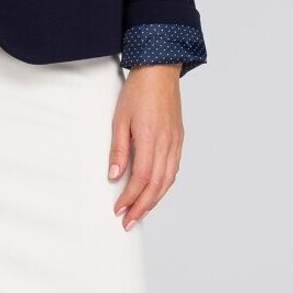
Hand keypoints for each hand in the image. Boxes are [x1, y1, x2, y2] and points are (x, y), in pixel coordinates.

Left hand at [108, 64, 183, 230]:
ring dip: (153, 200)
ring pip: (167, 181)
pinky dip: (163, 185)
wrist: (159, 71)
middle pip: (156, 185)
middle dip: (141, 207)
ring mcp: (175, 142)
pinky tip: (155, 191)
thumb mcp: (120, 118)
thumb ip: (118, 149)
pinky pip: (173, 169)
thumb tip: (113, 176)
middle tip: (128, 221)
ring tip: (140, 212)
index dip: (130, 198)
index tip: (118, 209)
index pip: (141, 178)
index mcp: (151, 138)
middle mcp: (167, 144)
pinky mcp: (179, 139)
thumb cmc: (138, 91)